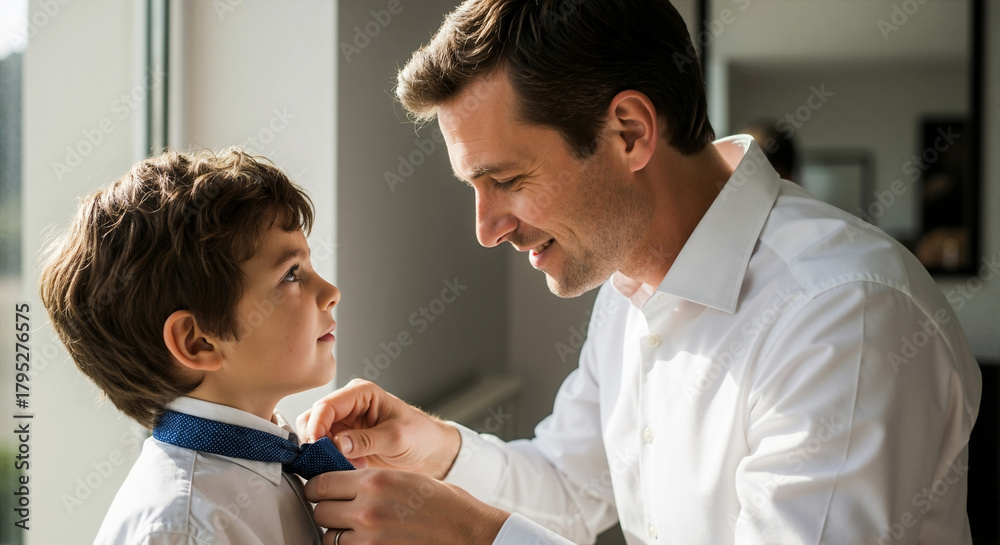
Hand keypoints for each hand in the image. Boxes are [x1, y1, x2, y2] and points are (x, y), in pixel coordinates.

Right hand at [297, 379, 461, 478]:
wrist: (429, 452)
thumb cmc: (419, 435)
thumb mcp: (396, 437)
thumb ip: (366, 440)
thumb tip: (337, 444)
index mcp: (361, 393)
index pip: (326, 405)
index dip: (317, 427)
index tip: (318, 448)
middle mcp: (348, 406)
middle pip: (312, 418)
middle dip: (316, 441)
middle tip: (329, 460)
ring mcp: (343, 424)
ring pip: (313, 435)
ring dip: (321, 453)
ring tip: (344, 464)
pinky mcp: (342, 442)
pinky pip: (323, 450)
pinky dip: (328, 461)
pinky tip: (348, 467)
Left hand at [305, 468, 508, 544]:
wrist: (469, 532)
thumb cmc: (445, 505)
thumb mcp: (406, 478)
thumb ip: (371, 481)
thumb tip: (342, 483)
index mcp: (375, 481)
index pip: (322, 483)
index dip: (319, 488)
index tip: (322, 491)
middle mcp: (367, 508)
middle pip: (320, 510)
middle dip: (327, 510)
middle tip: (341, 510)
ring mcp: (369, 537)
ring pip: (328, 536)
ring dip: (337, 533)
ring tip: (356, 529)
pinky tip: (364, 541)